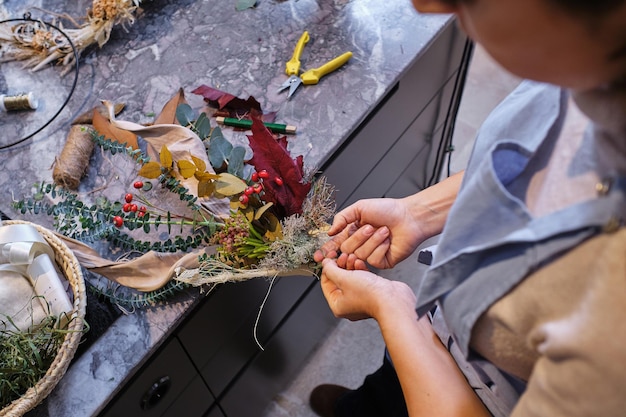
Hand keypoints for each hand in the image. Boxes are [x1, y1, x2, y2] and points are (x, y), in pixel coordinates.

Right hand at [314, 172, 463, 268]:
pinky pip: (373, 259)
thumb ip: (342, 218)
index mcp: (353, 231)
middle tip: (369, 227)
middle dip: (357, 238)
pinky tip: (388, 241)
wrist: (409, 217)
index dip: (327, 250)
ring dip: (372, 240)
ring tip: (384, 231)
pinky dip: (380, 247)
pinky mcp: (382, 262)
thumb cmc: (389, 210)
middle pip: (346, 249)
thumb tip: (329, 231)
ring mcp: (371, 254)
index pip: (336, 244)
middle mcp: (361, 244)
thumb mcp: (360, 207)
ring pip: (359, 255)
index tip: (319, 256)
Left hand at [320, 258, 416, 321]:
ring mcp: (360, 298)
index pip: (326, 283)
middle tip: (343, 255)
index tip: (330, 257)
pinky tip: (360, 262)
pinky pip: (361, 278)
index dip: (327, 268)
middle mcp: (348, 304)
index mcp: (337, 305)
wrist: (393, 300)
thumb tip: (325, 264)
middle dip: (341, 265)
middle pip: (338, 280)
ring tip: (353, 257)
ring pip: (350, 277)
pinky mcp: (371, 292)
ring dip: (351, 265)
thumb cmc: (370, 295)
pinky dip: (360, 269)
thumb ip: (331, 270)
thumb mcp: (344, 279)